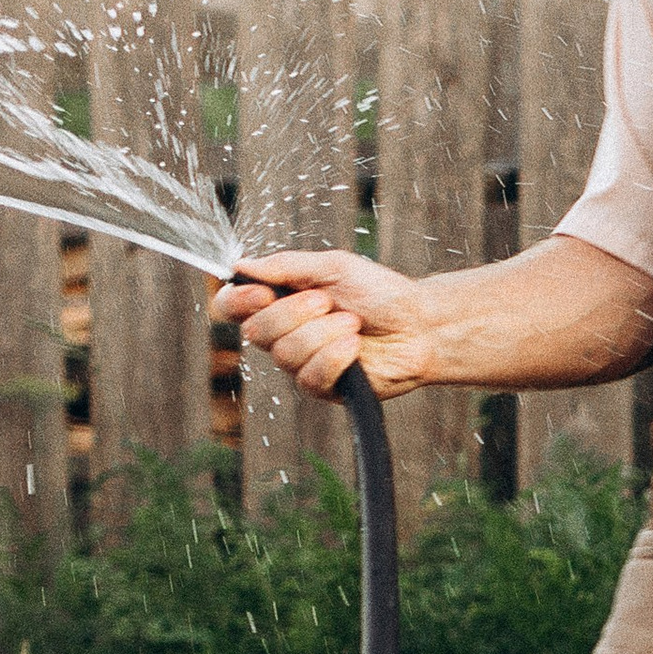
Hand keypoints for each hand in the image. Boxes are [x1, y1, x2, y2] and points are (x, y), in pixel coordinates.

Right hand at [216, 249, 435, 397]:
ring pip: (285, 355)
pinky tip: (355, 348)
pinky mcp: (324, 387)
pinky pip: (310, 377)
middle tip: (328, 302)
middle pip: (256, 332)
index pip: (233, 306)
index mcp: (281, 301)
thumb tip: (242, 265)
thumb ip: (287, 266)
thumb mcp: (334, 267)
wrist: (420, 324)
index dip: (237, 302)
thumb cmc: (379, 293)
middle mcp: (285, 334)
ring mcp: (302, 363)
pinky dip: (335, 357)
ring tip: (353, 323)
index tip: (262, 292)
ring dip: (324, 333)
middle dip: (293, 314)